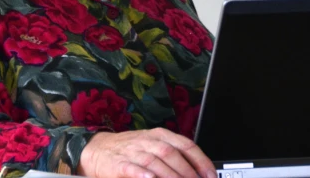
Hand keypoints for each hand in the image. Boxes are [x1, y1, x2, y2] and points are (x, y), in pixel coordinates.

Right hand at [77, 128, 216, 177]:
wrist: (98, 149)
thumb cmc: (132, 150)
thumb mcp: (154, 145)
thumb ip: (174, 155)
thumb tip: (199, 171)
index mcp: (161, 135)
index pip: (186, 145)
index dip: (201, 161)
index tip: (210, 176)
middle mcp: (148, 141)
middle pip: (172, 154)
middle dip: (188, 172)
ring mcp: (133, 151)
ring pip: (155, 162)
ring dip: (170, 176)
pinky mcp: (118, 163)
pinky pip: (132, 168)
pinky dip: (142, 174)